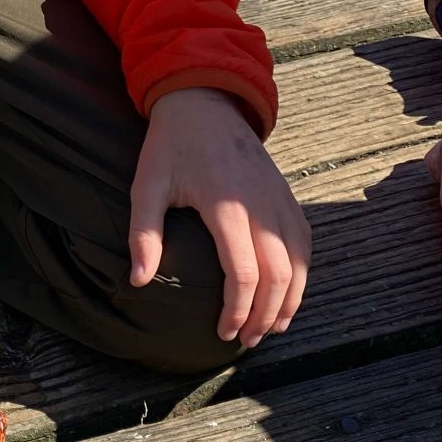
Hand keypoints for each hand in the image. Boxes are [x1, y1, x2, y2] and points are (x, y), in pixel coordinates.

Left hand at [129, 87, 309, 348]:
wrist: (204, 101)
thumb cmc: (170, 146)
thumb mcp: (147, 184)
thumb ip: (144, 234)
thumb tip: (138, 281)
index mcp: (225, 204)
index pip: (243, 272)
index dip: (237, 309)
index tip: (223, 332)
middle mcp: (259, 203)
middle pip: (277, 274)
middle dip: (265, 314)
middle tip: (246, 340)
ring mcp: (277, 197)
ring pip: (298, 260)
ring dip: (289, 299)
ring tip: (272, 327)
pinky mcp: (285, 193)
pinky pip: (303, 239)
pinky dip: (302, 271)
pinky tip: (289, 292)